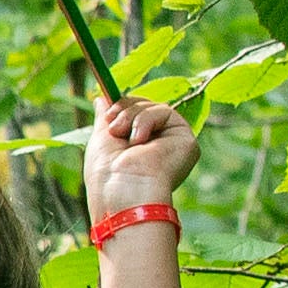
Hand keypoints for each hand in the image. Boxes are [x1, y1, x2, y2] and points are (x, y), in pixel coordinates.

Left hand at [84, 96, 196, 220]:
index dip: (122, 108)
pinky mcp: (186, 140)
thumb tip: (101, 98)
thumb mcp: (101, 139)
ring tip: (119, 133)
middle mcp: (159, 146)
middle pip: (145, 107)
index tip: (107, 113)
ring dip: (130, 115)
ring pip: (153, 107)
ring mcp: (173, 142)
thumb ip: (105, 117)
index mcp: (139, 149)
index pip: (135, 116)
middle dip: (124, 109)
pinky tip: (139, 141)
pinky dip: (145, 120)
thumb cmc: (107, 173)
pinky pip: (164, 111)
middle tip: (111, 122)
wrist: (123, 189)